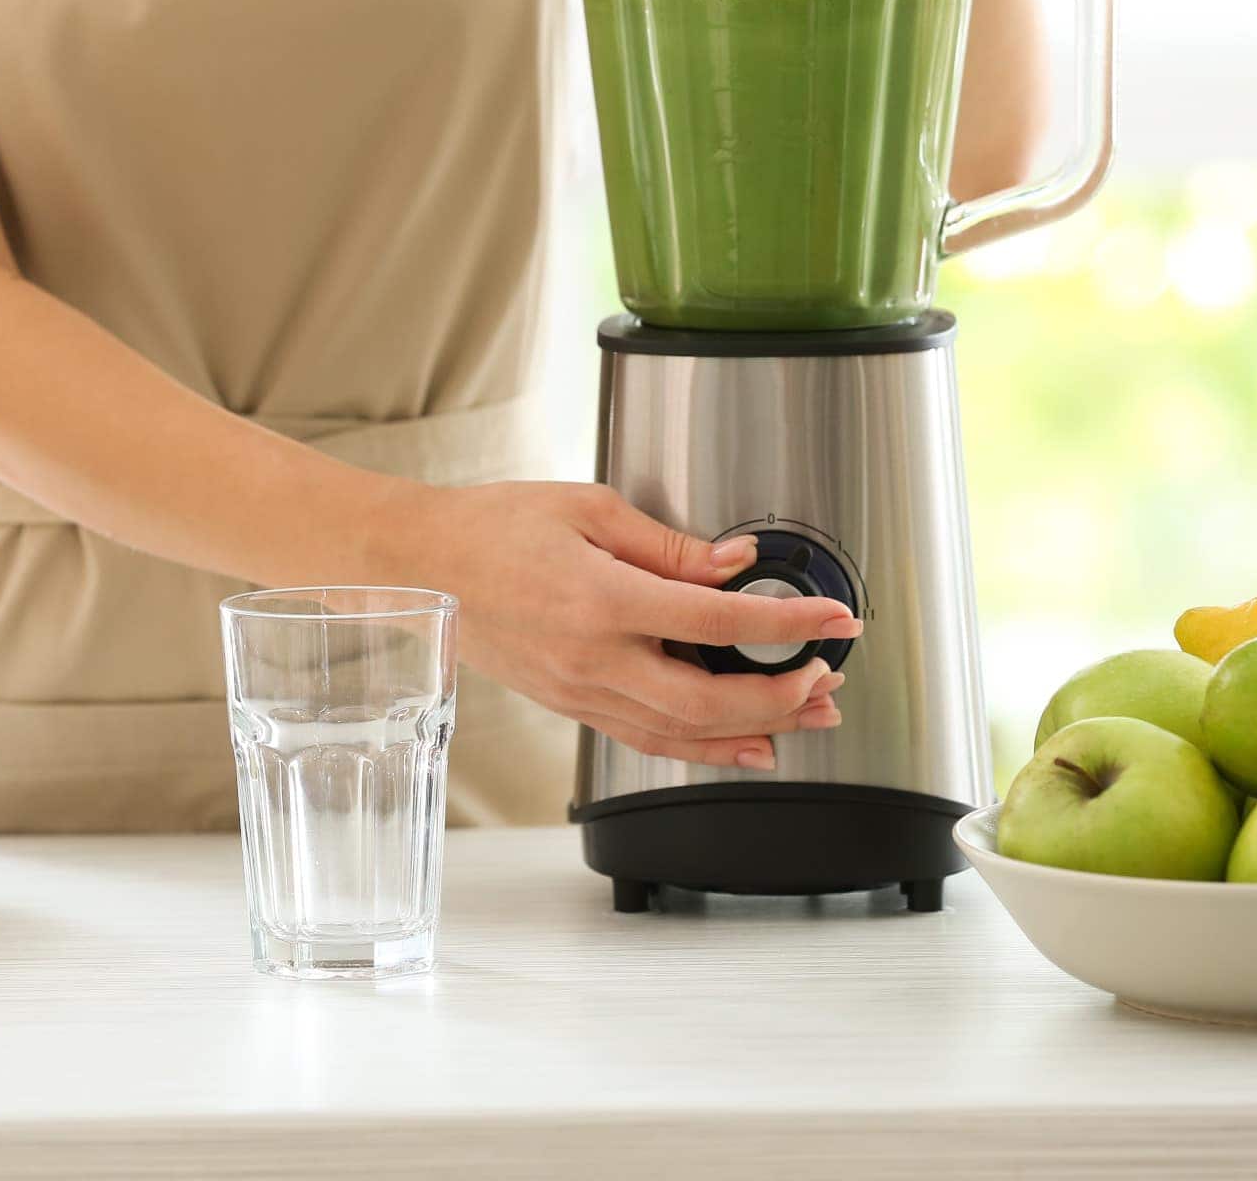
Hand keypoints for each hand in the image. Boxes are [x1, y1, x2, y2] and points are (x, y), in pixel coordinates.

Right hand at [368, 480, 857, 768]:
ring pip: (683, 733)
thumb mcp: (589, 508)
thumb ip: (671, 545)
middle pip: (709, 700)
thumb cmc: (495, 526)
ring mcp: (580, 692)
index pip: (718, 620)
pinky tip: (744, 745)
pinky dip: (704, 748)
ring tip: (808, 717)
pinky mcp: (572, 705)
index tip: (834, 619)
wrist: (422, 567)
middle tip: (827, 678)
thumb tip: (738, 564)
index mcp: (601, 600)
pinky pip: (649, 739)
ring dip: (755, 730)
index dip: (787, 623)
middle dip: (781, 696)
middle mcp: (593, 659)